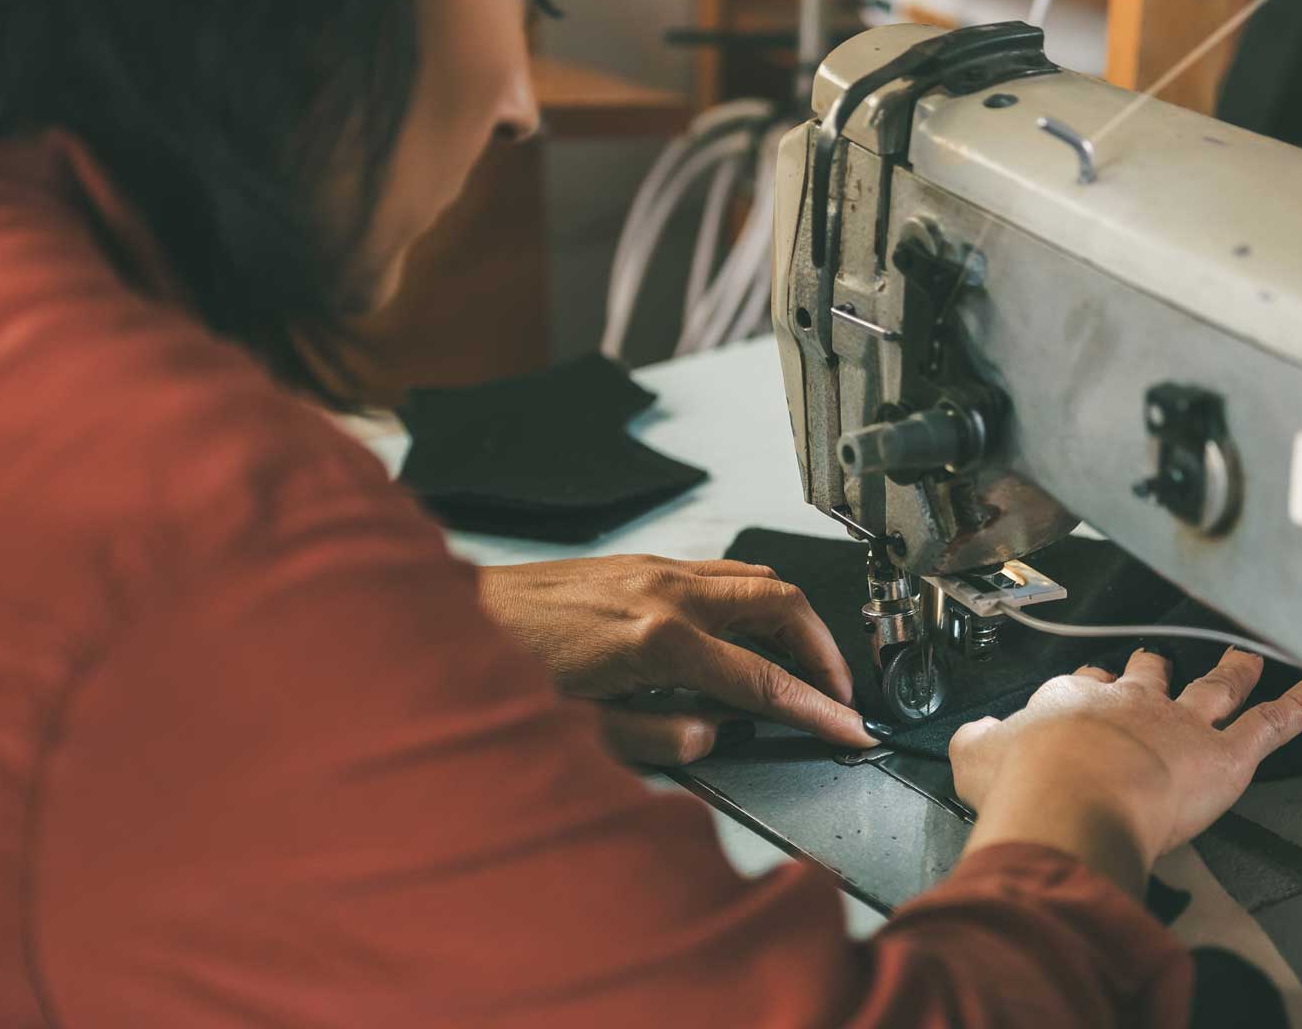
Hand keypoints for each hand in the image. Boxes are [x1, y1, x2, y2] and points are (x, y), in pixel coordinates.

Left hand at [478, 555, 874, 763]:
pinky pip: (721, 572)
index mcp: (659, 641)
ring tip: (801, 663)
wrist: (451, 617)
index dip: (817, 707)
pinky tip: (742, 634)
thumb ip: (657, 737)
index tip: (851, 727)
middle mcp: (666, 593)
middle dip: (823, 651)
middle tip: (837, 691)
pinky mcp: (641, 563)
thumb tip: (712, 738)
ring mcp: (655, 570)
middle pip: (781, 607)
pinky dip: (753, 600)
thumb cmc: (504, 670)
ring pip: (756, 579)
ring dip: (792, 620)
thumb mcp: (582, 730)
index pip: (763, 679)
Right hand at [950, 647, 1301, 892]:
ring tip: (1246, 659)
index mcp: (1072, 702)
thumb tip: (972, 740)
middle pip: (1147, 675)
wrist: (1070, 799)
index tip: (1086, 690)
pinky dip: (1295, 710)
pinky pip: (1268, 727)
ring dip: (1233, 671)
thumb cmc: (1028, 783)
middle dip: (1153, 667)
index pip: (1082, 688)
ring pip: (1215, 688)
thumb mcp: (977, 759)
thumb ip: (978, 746)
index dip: (1086, 690)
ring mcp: (1181, 725)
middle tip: (1157, 660)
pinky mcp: (1223, 756)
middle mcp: (1131, 703)